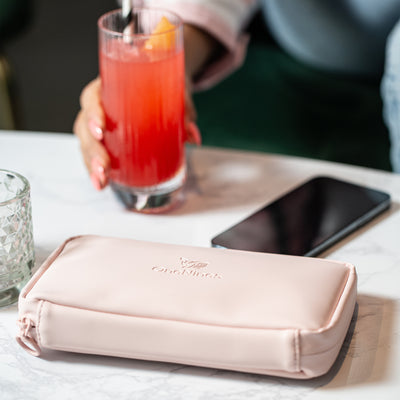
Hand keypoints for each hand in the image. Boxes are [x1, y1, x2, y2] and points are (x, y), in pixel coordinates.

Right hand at [73, 76, 200, 190]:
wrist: (162, 85)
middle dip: (92, 150)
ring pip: (86, 144)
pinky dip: (97, 171)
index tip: (101, 129)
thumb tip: (193, 137)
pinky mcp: (107, 141)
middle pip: (84, 126)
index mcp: (109, 87)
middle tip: (104, 166)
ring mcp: (101, 125)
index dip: (92, 113)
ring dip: (91, 165)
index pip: (91, 97)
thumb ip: (184, 110)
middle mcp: (100, 106)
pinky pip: (95, 154)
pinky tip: (102, 184)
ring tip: (101, 181)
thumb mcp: (175, 91)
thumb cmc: (163, 85)